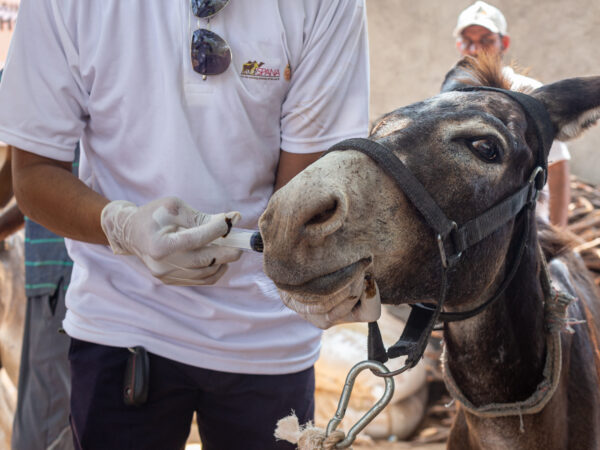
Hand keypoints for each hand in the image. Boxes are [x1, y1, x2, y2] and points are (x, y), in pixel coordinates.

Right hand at [100, 197, 242, 284]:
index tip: (232, 221)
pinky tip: (219, 258)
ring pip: (206, 273)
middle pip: (204, 261)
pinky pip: (202, 280)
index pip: (196, 239)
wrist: (131, 232)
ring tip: (229, 247)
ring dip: (224, 261)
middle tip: (240, 242)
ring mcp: (166, 275)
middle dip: (228, 251)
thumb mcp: (175, 208)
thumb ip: (203, 216)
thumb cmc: (154, 215)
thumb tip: (234, 218)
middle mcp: (162, 264)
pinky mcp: (171, 281)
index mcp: (159, 244)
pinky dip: (215, 270)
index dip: (217, 230)